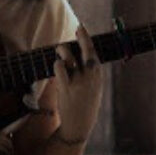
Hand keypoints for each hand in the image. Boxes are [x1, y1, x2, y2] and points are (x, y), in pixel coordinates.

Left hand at [53, 25, 102, 141]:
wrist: (78, 126)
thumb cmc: (85, 107)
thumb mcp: (93, 90)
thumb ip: (89, 74)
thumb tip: (80, 56)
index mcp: (98, 76)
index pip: (93, 53)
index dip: (87, 39)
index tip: (81, 28)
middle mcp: (90, 77)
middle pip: (86, 50)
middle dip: (82, 37)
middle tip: (78, 28)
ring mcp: (78, 81)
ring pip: (68, 56)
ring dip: (62, 51)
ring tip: (61, 53)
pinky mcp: (66, 87)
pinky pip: (58, 67)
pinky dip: (57, 65)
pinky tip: (58, 69)